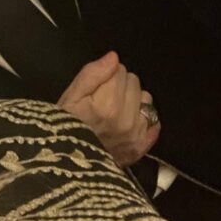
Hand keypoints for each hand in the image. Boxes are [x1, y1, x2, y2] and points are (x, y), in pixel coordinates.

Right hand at [58, 51, 160, 165]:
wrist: (67, 163)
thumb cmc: (65, 124)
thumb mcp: (71, 95)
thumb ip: (92, 73)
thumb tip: (114, 58)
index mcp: (108, 104)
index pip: (119, 70)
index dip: (105, 74)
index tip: (95, 87)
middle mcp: (127, 119)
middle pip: (134, 82)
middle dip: (119, 85)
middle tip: (102, 99)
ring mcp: (136, 135)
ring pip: (146, 99)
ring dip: (133, 101)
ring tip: (115, 111)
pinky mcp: (141, 147)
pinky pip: (155, 122)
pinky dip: (145, 118)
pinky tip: (130, 121)